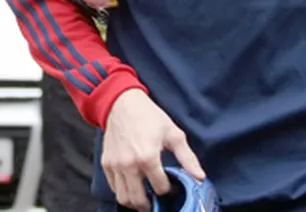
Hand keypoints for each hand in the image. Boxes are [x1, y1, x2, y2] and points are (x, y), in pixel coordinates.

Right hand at [101, 89, 204, 210]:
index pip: (160, 188)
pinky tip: (132, 185)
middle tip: (157, 201)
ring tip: (144, 196)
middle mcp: (129, 165)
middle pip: (139, 200)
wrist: (122, 103)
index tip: (171, 185)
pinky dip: (122, 191)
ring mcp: (115, 166)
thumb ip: (187, 158)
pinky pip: (113, 187)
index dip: (169, 190)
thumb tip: (200, 177)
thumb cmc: (149, 116)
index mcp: (148, 158)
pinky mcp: (106, 164)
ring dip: (135, 202)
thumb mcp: (173, 134)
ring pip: (123, 198)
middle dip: (150, 205)